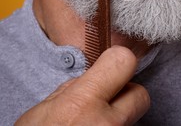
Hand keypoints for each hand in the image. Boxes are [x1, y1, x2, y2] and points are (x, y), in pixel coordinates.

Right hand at [15, 46, 149, 124]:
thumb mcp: (40, 114)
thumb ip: (72, 90)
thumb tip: (94, 77)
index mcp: (82, 105)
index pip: (123, 62)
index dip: (118, 61)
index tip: (112, 65)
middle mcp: (106, 125)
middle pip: (141, 95)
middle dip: (126, 95)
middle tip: (105, 101)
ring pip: (134, 119)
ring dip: (119, 118)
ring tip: (95, 124)